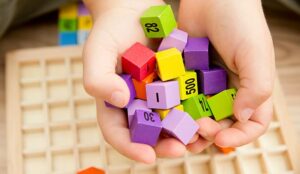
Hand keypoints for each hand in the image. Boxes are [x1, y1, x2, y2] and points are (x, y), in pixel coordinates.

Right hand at [83, 0, 188, 162]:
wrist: (134, 10)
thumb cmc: (110, 30)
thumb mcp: (97, 52)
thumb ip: (98, 78)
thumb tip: (120, 101)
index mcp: (113, 102)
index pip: (116, 132)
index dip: (130, 147)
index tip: (147, 156)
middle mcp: (135, 104)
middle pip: (146, 133)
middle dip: (162, 145)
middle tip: (179, 149)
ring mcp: (154, 95)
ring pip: (167, 122)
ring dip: (181, 134)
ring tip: (197, 138)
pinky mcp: (172, 84)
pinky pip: (182, 101)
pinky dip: (191, 111)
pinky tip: (204, 115)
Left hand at [178, 0, 274, 150]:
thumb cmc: (240, 21)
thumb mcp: (255, 53)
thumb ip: (256, 87)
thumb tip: (242, 117)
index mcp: (250, 88)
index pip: (252, 123)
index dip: (240, 136)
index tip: (222, 139)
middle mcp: (228, 90)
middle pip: (222, 123)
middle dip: (210, 133)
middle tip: (197, 131)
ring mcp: (205, 84)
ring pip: (198, 114)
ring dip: (189, 126)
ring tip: (180, 131)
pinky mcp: (186, 75)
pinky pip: (180, 97)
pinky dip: (175, 107)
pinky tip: (167, 111)